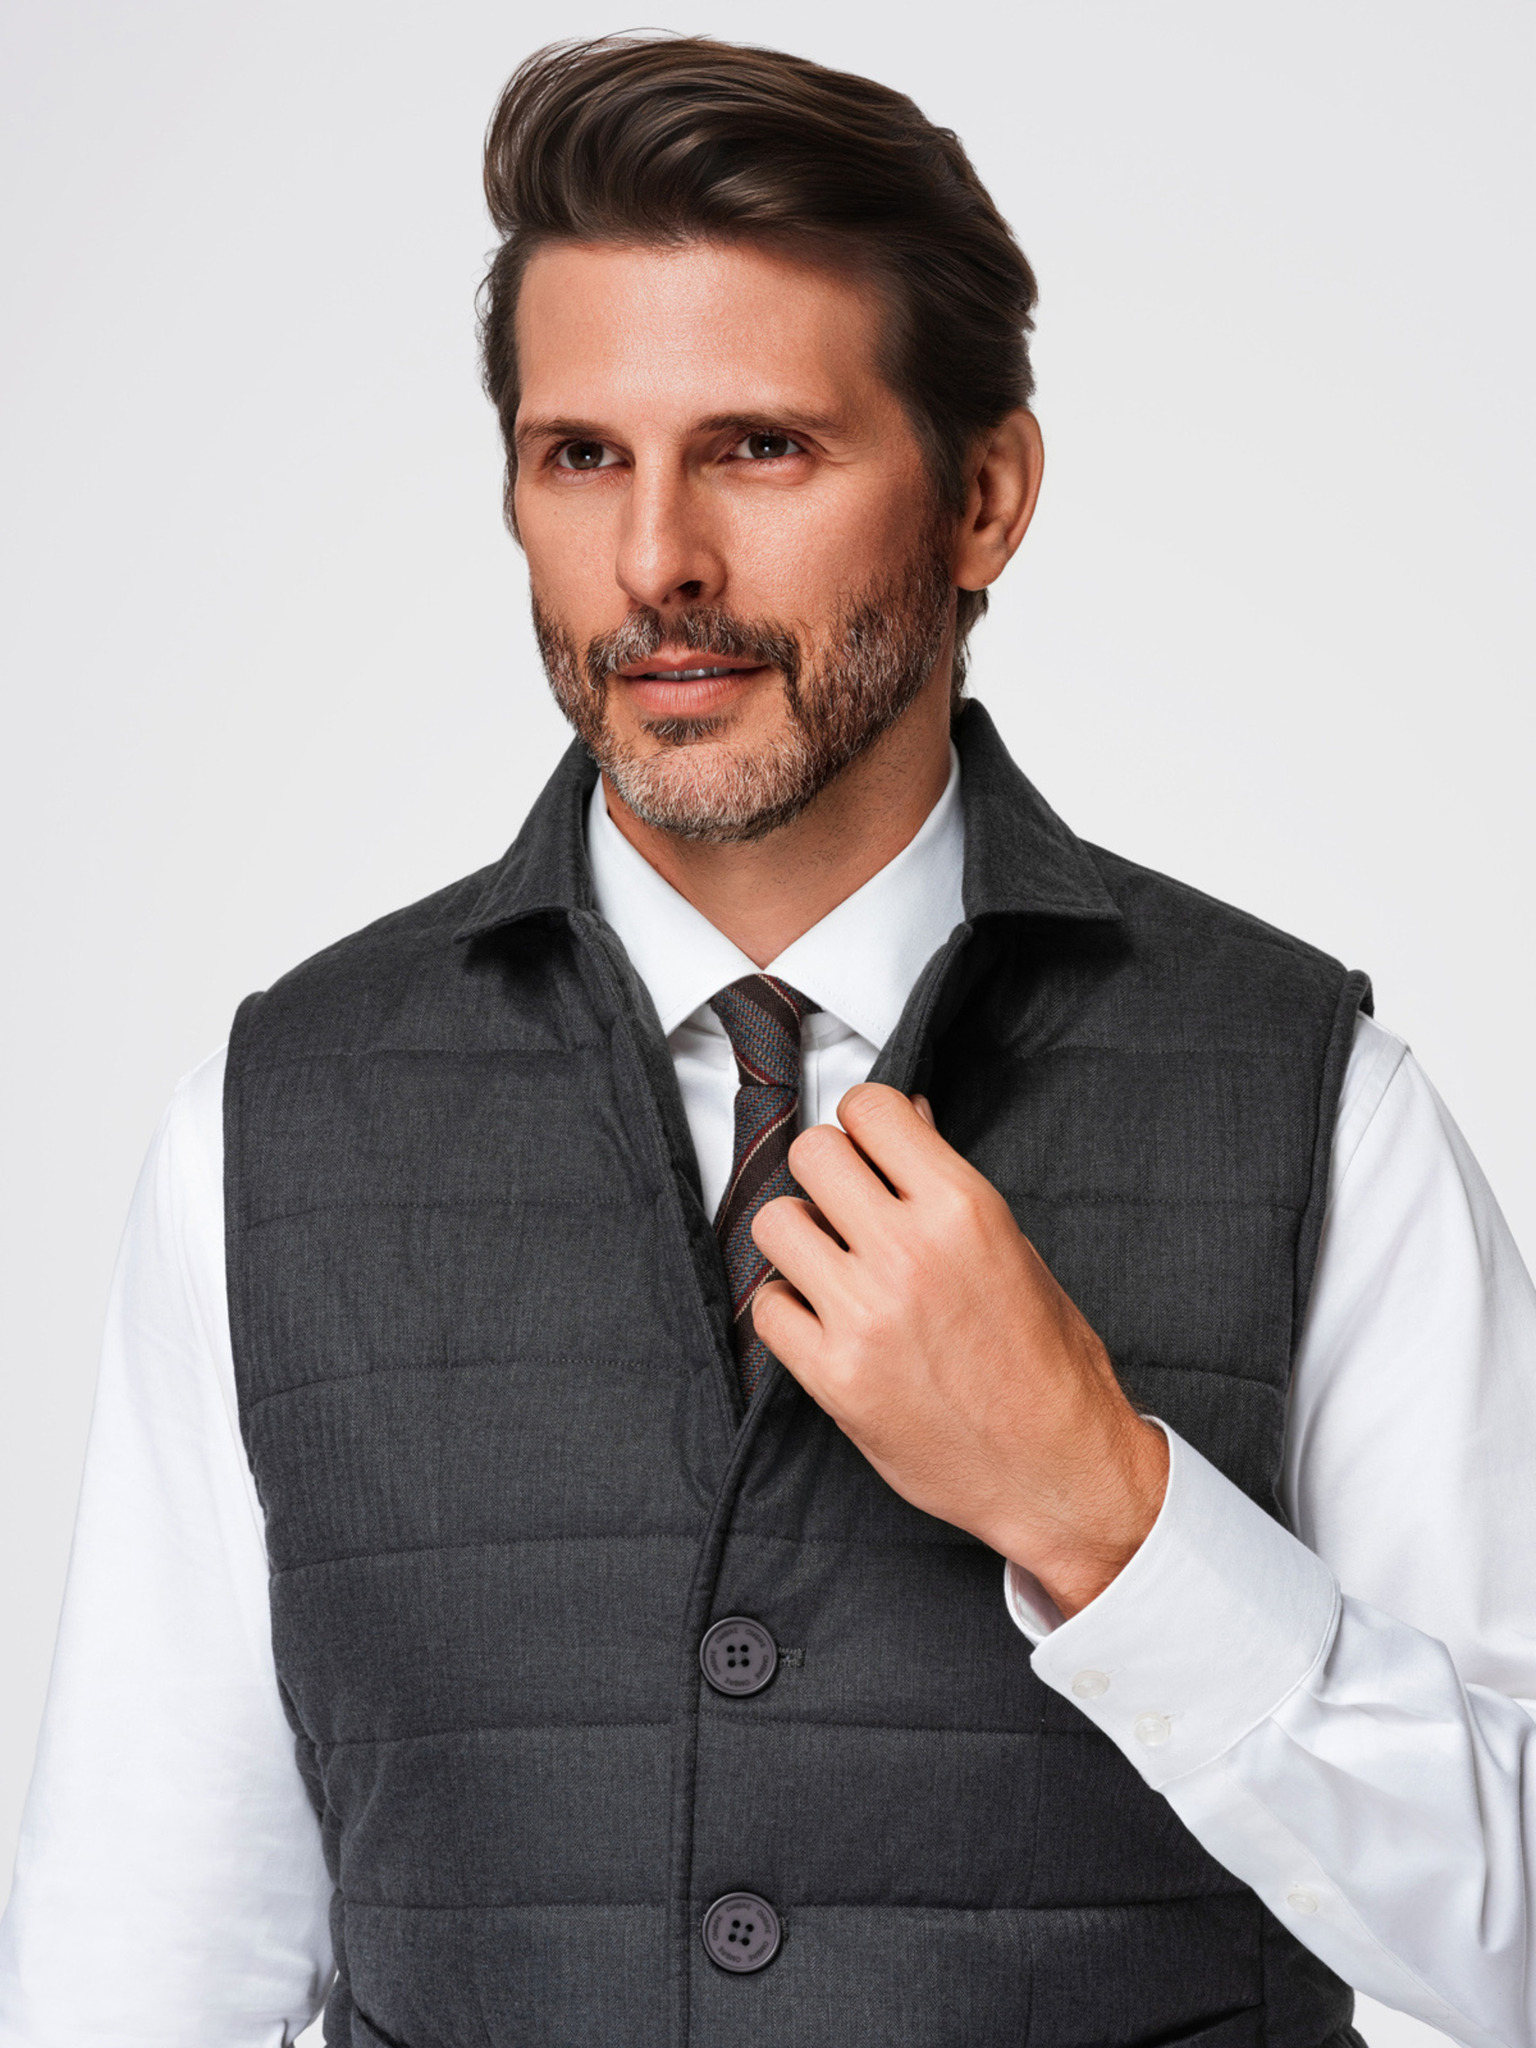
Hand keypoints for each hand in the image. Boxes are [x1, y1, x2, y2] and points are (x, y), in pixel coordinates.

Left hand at [750, 1084, 1168, 1618]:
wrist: (1059, 1469)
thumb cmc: (1048, 1364)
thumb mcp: (1014, 1249)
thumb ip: (946, 1185)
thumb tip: (907, 1120)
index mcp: (962, 1209)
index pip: (870, 1109)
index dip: (864, 1122)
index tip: (869, 1146)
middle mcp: (908, 1252)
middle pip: (812, 1154)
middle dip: (827, 1173)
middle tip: (846, 1204)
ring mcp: (865, 1314)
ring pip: (774, 1223)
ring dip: (799, 1239)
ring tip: (831, 1264)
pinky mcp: (835, 1377)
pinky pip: (768, 1307)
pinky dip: (788, 1309)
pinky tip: (823, 1320)